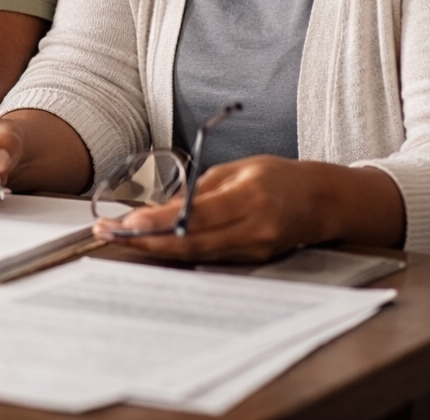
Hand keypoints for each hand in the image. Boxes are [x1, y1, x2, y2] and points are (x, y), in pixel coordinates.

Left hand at [96, 156, 328, 262]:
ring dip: (154, 248)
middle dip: (146, 240)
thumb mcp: (237, 169)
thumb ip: (199, 190)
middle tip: (109, 233)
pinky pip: (206, 258)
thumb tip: (159, 209)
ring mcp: (253, 250)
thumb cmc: (278, 177)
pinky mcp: (250, 261)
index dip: (162, 221)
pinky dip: (176, 252)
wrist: (320, 202)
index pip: (199, 215)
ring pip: (194, 255)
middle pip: (191, 243)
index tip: (129, 221)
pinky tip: (151, 244)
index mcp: (251, 198)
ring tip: (119, 238)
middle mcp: (253, 229)